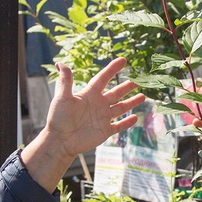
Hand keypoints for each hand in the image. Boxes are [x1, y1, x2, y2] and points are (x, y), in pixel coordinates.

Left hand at [21, 58, 144, 190]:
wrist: (60, 141)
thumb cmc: (58, 118)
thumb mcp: (62, 97)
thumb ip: (65, 81)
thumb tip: (60, 63)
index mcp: (89, 94)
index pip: (103, 78)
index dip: (113, 69)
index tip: (123, 60)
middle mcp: (98, 104)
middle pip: (116, 93)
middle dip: (126, 87)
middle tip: (137, 81)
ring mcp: (102, 118)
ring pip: (120, 108)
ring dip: (131, 102)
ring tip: (142, 96)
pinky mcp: (105, 131)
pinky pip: (119, 125)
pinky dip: (127, 122)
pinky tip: (135, 117)